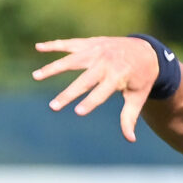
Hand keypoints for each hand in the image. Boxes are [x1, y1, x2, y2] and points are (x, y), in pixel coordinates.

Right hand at [32, 37, 160, 141]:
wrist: (146, 51)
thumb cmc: (140, 79)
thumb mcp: (138, 98)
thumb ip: (129, 117)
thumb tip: (130, 139)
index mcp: (118, 76)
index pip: (102, 92)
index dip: (91, 102)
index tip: (78, 112)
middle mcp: (105, 62)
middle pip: (84, 80)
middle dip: (68, 93)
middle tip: (53, 106)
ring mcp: (96, 51)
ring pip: (71, 60)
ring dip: (53, 68)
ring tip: (36, 76)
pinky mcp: (90, 43)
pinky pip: (69, 44)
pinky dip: (54, 45)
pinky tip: (38, 47)